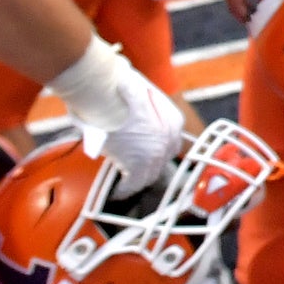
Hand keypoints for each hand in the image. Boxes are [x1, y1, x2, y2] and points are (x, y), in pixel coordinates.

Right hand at [50, 39, 186, 192]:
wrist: (108, 91)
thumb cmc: (120, 90)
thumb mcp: (142, 99)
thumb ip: (146, 113)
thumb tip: (139, 113)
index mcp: (175, 122)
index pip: (171, 145)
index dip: (157, 152)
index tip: (146, 158)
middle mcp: (171, 139)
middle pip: (162, 162)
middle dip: (150, 168)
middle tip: (135, 171)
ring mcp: (156, 153)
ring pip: (149, 175)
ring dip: (138, 179)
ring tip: (126, 184)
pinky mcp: (138, 163)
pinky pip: (132, 184)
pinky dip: (124, 189)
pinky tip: (117, 192)